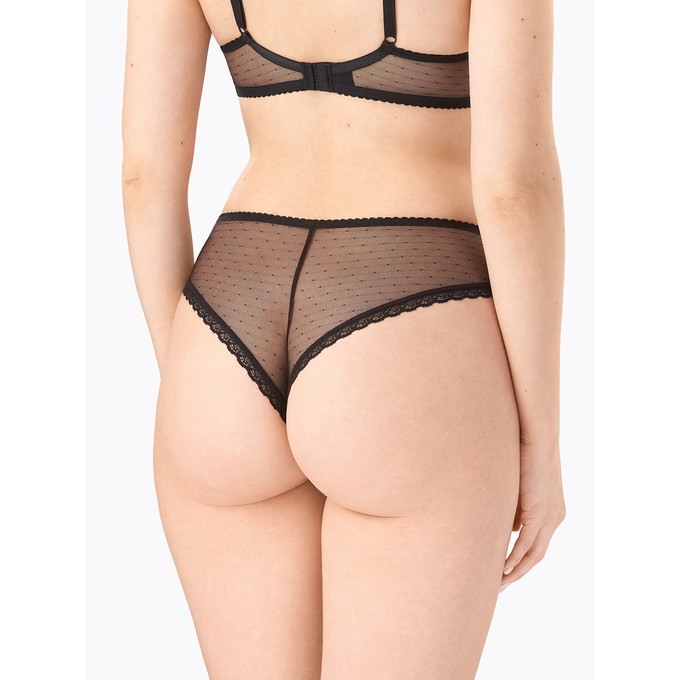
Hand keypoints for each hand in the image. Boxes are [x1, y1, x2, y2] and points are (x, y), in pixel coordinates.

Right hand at [500, 438, 565, 589]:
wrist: (537, 435)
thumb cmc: (525, 451)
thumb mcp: (520, 484)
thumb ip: (517, 506)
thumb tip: (510, 526)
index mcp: (552, 509)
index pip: (537, 543)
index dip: (522, 559)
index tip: (505, 570)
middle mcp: (555, 517)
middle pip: (537, 555)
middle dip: (519, 572)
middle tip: (500, 586)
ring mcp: (550, 516)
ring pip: (533, 554)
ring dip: (516, 571)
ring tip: (498, 583)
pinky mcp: (541, 513)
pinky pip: (527, 544)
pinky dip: (515, 558)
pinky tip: (503, 568)